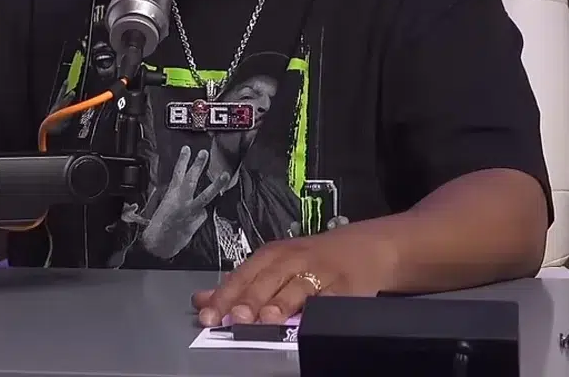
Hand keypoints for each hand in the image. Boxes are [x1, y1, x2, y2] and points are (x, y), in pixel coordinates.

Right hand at [140, 146, 227, 258]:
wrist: (158, 244)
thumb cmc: (159, 226)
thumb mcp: (164, 206)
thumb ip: (177, 197)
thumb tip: (188, 194)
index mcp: (171, 195)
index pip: (177, 173)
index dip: (183, 160)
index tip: (187, 149)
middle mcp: (181, 200)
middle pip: (191, 179)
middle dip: (198, 165)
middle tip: (204, 153)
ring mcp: (190, 210)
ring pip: (205, 195)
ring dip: (216, 185)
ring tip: (225, 175)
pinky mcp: (196, 221)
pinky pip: (203, 213)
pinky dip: (201, 213)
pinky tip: (194, 219)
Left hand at [191, 219, 399, 326]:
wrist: (367, 248)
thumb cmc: (314, 259)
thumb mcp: (275, 265)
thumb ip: (240, 284)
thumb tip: (201, 300)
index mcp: (273, 255)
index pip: (243, 274)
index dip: (225, 295)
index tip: (209, 314)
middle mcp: (294, 259)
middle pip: (268, 279)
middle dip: (250, 299)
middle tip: (235, 317)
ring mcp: (321, 272)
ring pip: (297, 286)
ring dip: (281, 302)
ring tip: (267, 318)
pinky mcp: (346, 286)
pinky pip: (331, 298)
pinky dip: (319, 308)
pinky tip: (309, 319)